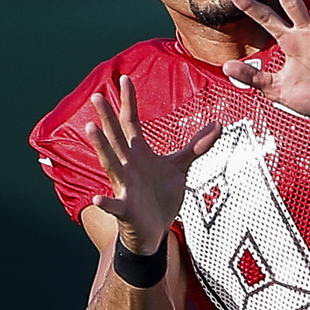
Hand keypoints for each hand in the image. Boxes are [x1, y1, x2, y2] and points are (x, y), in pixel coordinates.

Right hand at [85, 75, 221, 253]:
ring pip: (111, 163)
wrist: (153, 230)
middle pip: (116, 137)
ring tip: (92, 128)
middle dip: (107, 117)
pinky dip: (106, 202)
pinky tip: (99, 198)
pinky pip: (114, 205)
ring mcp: (124, 186)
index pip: (131, 122)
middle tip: (97, 96)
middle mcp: (127, 166)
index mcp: (138, 154)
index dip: (129, 101)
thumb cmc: (160, 196)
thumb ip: (196, 146)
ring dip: (101, 147)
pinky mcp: (125, 209)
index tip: (124, 78)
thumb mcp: (180, 166)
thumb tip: (218, 125)